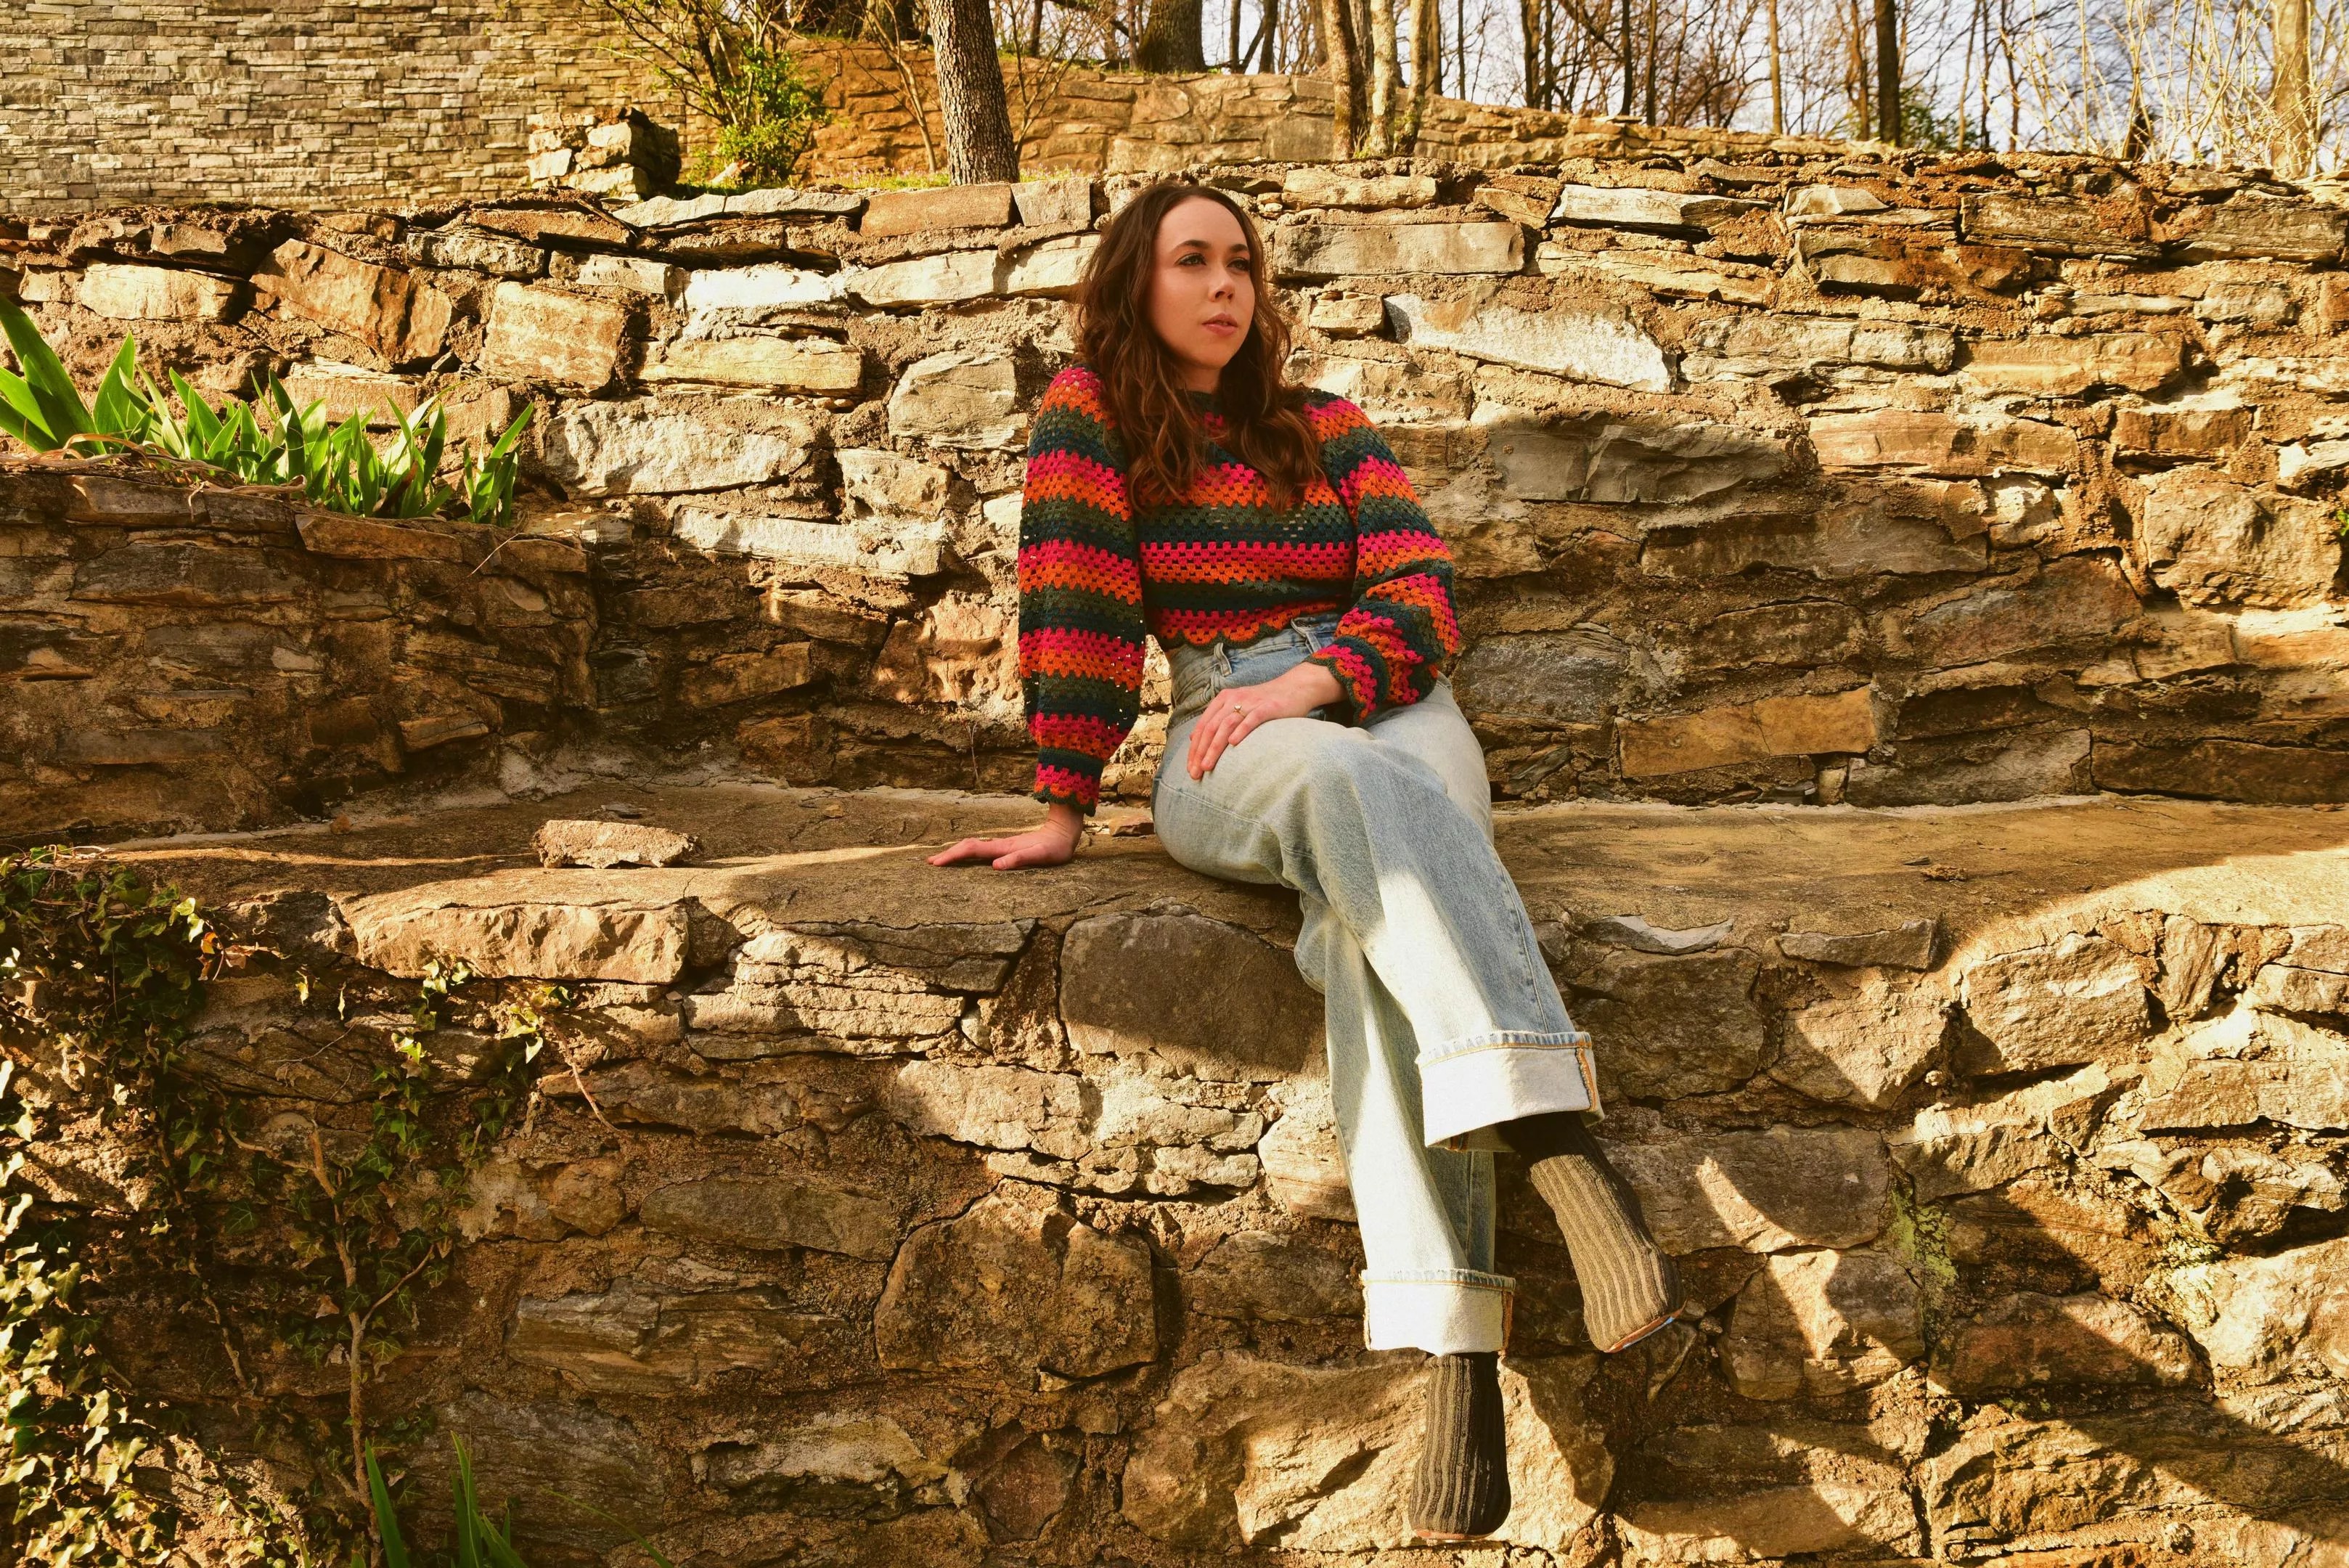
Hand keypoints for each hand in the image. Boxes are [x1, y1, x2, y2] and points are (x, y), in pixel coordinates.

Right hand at [928, 804, 1083, 868]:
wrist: (1063, 833)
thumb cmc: (1055, 848)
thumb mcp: (1042, 856)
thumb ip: (1020, 859)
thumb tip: (995, 867)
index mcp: (1004, 848)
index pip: (973, 850)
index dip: (953, 856)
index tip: (936, 863)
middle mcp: (1000, 846)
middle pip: (968, 847)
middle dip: (948, 854)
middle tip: (930, 863)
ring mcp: (1002, 846)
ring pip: (973, 847)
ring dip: (955, 853)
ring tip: (940, 861)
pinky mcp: (1006, 849)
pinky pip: (981, 850)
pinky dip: (967, 853)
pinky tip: (964, 858)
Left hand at [1186, 661, 1343, 779]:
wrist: (1294, 688)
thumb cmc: (1264, 703)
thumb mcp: (1238, 708)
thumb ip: (1218, 720)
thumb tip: (1194, 738)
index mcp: (1223, 700)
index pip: (1202, 726)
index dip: (1194, 748)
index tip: (1190, 768)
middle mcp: (1233, 699)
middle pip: (1211, 727)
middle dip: (1200, 752)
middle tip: (1196, 772)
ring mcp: (1249, 702)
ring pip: (1226, 725)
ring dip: (1215, 747)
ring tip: (1207, 765)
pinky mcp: (1267, 707)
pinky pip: (1251, 719)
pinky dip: (1241, 731)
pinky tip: (1233, 744)